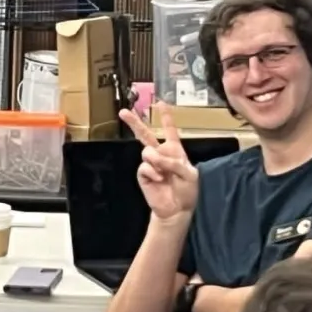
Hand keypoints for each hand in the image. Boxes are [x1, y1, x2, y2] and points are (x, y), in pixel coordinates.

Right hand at [120, 108, 198, 224]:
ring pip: (146, 151)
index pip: (170, 130)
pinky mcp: (143, 175)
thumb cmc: (187, 190)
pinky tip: (159, 180)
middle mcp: (161, 154)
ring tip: (164, 174)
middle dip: (134, 122)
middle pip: (145, 134)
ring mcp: (151, 164)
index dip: (166, 116)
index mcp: (174, 150)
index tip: (161, 103)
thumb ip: (172, 161)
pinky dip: (152, 173)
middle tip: (122, 112)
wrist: (176, 209)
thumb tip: (152, 157)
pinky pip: (144, 167)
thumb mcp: (189, 174)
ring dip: (156, 160)